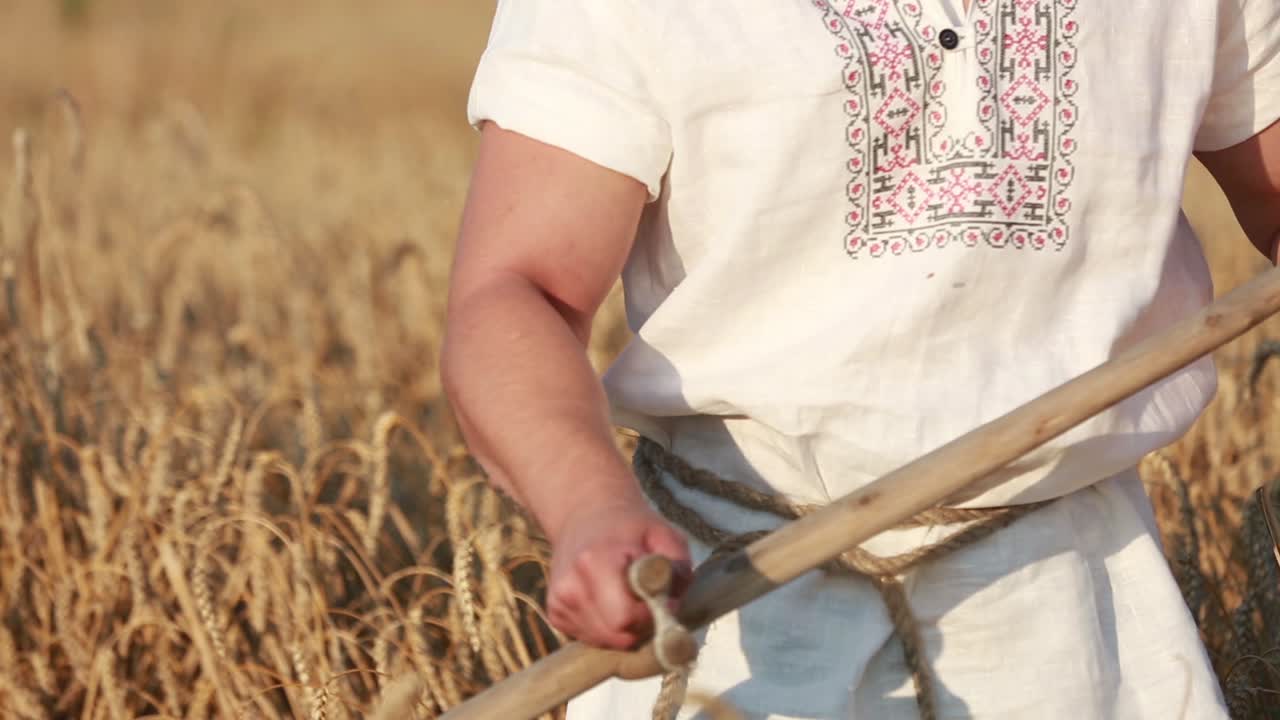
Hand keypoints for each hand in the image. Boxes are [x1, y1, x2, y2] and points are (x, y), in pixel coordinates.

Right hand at [547, 500, 691, 648]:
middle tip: (649, 599)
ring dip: (626, 629)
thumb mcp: (665, 535)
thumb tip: (671, 608)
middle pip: (617, 636)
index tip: (661, 596)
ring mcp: (559, 603)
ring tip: (629, 597)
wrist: (584, 515)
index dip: (651, 614)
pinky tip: (610, 601)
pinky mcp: (555, 614)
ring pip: (606, 641)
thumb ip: (677, 568)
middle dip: (642, 626)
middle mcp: (570, 586)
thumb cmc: (631, 527)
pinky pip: (593, 638)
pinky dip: (608, 628)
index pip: (626, 617)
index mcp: (595, 562)